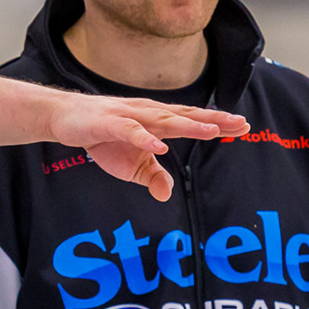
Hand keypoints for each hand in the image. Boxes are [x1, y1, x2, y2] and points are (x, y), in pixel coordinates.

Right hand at [47, 95, 248, 201]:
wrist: (64, 119)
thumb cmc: (101, 138)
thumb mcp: (130, 165)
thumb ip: (152, 176)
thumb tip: (167, 194)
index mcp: (157, 123)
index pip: (192, 121)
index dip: (217, 124)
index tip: (244, 127)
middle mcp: (149, 115)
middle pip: (186, 116)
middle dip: (213, 120)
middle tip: (241, 124)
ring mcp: (130, 116)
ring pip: (164, 120)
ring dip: (188, 125)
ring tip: (211, 130)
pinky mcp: (109, 122)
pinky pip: (131, 131)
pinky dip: (145, 138)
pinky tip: (159, 146)